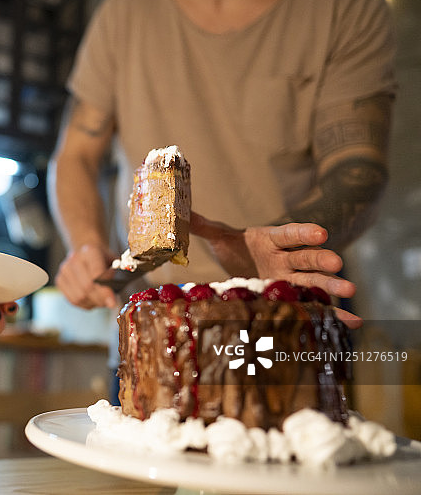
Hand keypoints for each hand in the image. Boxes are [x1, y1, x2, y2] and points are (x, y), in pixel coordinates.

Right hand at [55, 243, 116, 308]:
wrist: (87, 255)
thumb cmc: (104, 261)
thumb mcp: (115, 264)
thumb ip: (115, 278)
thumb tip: (111, 300)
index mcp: (90, 251)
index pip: (96, 274)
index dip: (104, 291)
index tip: (112, 303)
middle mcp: (74, 258)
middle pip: (87, 287)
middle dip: (99, 299)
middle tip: (109, 303)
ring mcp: (64, 269)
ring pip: (79, 296)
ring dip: (92, 302)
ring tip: (101, 300)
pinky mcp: (59, 280)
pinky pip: (72, 300)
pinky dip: (84, 304)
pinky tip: (91, 299)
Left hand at [190, 212, 360, 327]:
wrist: (242, 264)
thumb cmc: (235, 248)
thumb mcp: (219, 237)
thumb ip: (202, 226)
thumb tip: (181, 212)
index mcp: (270, 239)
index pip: (288, 234)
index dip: (303, 233)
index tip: (320, 232)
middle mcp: (286, 259)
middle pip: (305, 257)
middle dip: (321, 259)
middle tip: (336, 262)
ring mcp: (293, 279)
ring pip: (315, 280)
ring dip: (332, 285)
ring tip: (350, 290)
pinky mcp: (296, 297)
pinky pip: (317, 305)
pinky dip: (334, 314)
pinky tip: (353, 322)